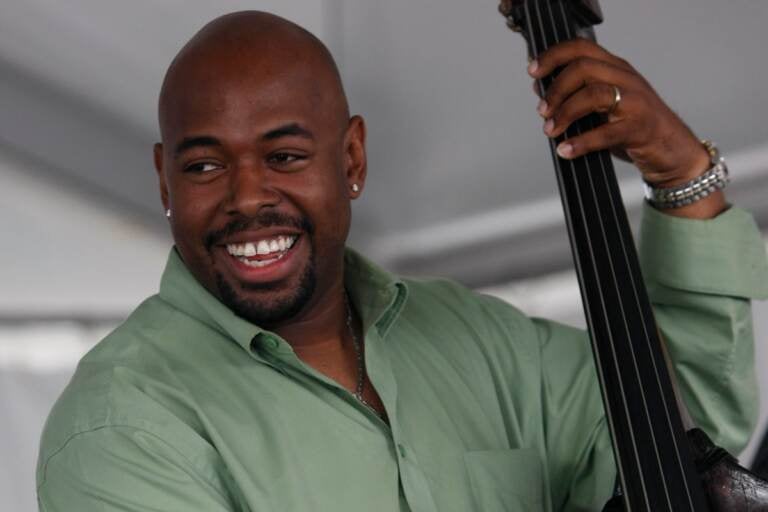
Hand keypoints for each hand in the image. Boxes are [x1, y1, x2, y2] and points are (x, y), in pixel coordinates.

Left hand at [528, 38, 709, 187]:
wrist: (672, 150)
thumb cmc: (633, 126)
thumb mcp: (603, 105)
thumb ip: (575, 94)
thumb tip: (539, 87)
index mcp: (615, 68)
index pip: (581, 48)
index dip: (553, 56)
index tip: (533, 71)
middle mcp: (626, 79)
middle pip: (583, 69)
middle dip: (556, 90)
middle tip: (543, 111)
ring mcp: (635, 101)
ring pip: (593, 94)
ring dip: (565, 113)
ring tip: (551, 130)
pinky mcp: (640, 127)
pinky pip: (606, 132)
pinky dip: (581, 142)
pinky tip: (566, 150)